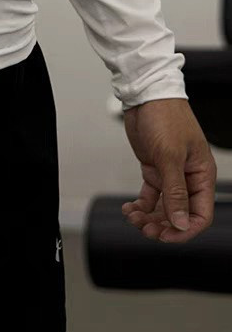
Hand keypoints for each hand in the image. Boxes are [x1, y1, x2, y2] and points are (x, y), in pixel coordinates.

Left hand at [121, 97, 216, 243]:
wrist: (145, 95)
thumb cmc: (165, 117)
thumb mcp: (170, 156)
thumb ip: (175, 191)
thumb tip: (181, 223)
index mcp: (201, 175)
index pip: (200, 214)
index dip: (184, 230)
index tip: (165, 236)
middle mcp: (188, 177)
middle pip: (180, 214)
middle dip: (163, 225)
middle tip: (145, 229)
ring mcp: (170, 173)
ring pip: (164, 207)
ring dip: (150, 217)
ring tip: (134, 218)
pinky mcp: (154, 168)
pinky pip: (150, 195)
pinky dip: (141, 205)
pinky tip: (129, 209)